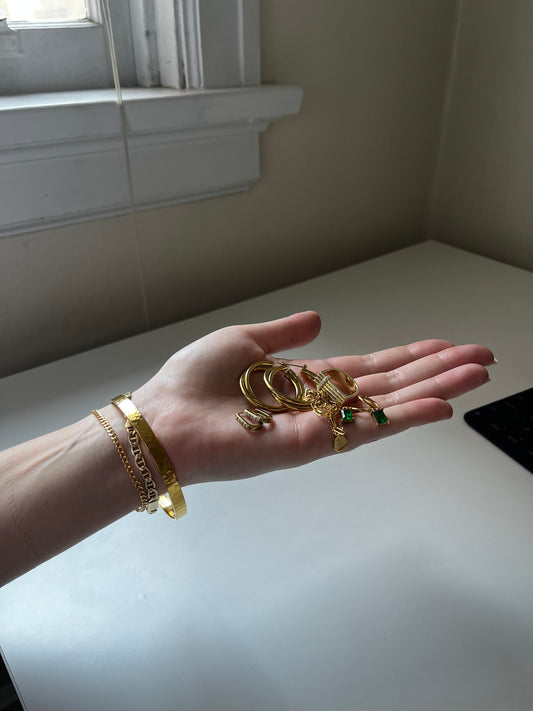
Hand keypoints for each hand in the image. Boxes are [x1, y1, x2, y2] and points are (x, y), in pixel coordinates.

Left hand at [134, 312, 493, 485]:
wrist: (166, 418)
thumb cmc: (195, 382)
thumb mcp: (244, 342)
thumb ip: (285, 335)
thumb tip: (317, 318)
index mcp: (305, 381)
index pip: (369, 367)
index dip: (407, 355)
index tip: (442, 343)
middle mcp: (321, 405)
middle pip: (390, 384)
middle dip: (436, 370)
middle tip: (480, 357)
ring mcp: (322, 426)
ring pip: (390, 405)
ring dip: (436, 387)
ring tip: (477, 372)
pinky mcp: (315, 444)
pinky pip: (369, 429)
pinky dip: (407, 416)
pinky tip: (442, 402)